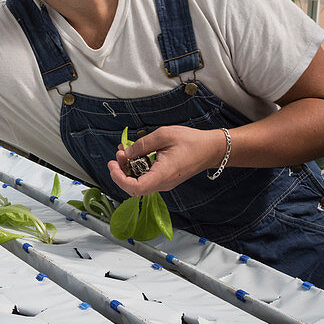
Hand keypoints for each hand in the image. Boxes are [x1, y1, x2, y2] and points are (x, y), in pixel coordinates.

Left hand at [107, 125, 226, 196]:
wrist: (211, 149)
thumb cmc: (191, 141)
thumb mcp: (164, 135)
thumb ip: (143, 144)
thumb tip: (127, 152)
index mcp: (162, 175)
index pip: (135, 188)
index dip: (119, 178)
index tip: (112, 164)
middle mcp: (162, 183)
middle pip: (133, 187)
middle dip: (121, 171)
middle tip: (119, 153)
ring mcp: (164, 183)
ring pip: (139, 183)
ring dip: (128, 169)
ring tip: (124, 151)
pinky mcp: (165, 179)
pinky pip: (146, 178)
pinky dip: (137, 168)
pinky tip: (135, 154)